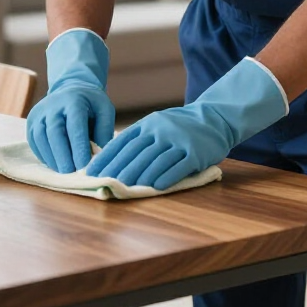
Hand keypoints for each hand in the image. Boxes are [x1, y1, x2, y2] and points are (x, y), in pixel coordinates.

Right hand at [26, 28, 114, 172]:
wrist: (71, 88)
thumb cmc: (91, 104)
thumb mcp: (104, 110)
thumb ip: (104, 131)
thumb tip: (100, 157)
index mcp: (74, 100)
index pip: (74, 125)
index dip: (78, 146)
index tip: (84, 165)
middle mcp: (53, 104)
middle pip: (54, 131)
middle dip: (63, 154)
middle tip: (71, 173)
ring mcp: (40, 112)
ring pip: (41, 137)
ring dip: (52, 157)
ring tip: (63, 171)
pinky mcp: (31, 121)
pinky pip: (34, 141)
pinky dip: (44, 155)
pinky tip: (55, 163)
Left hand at [85, 58, 287, 189]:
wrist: (214, 118)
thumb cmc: (180, 126)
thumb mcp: (157, 124)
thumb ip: (139, 138)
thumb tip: (112, 159)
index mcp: (148, 124)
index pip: (122, 142)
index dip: (106, 157)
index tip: (92, 171)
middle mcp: (161, 130)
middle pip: (136, 152)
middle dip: (118, 169)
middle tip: (105, 183)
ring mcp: (179, 141)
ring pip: (154, 160)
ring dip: (138, 176)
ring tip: (124, 187)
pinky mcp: (195, 153)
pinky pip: (178, 166)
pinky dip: (165, 177)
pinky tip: (154, 187)